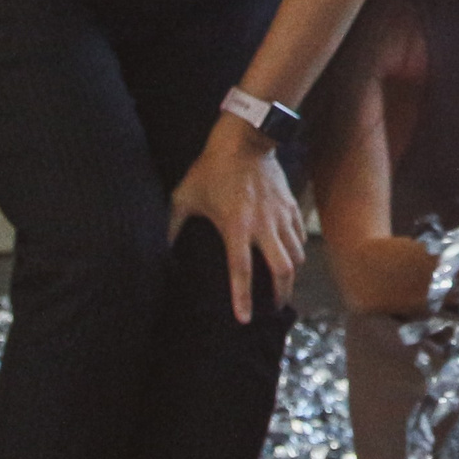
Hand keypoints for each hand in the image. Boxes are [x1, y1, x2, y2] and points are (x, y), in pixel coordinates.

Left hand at [167, 114, 305, 323]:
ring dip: (291, 275)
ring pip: (296, 255)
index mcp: (235, 227)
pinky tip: (291, 257)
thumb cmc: (211, 168)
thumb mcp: (184, 196)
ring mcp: (280, 215)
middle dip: (280, 293)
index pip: (241, 271)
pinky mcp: (290, 205)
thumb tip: (159, 251)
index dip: (242, 298)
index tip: (245, 319)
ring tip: (284, 286)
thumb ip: (171, 226)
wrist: (244, 139)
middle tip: (274, 307)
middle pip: (282, 269)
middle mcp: (263, 225)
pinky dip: (298, 251)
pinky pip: (300, 236)